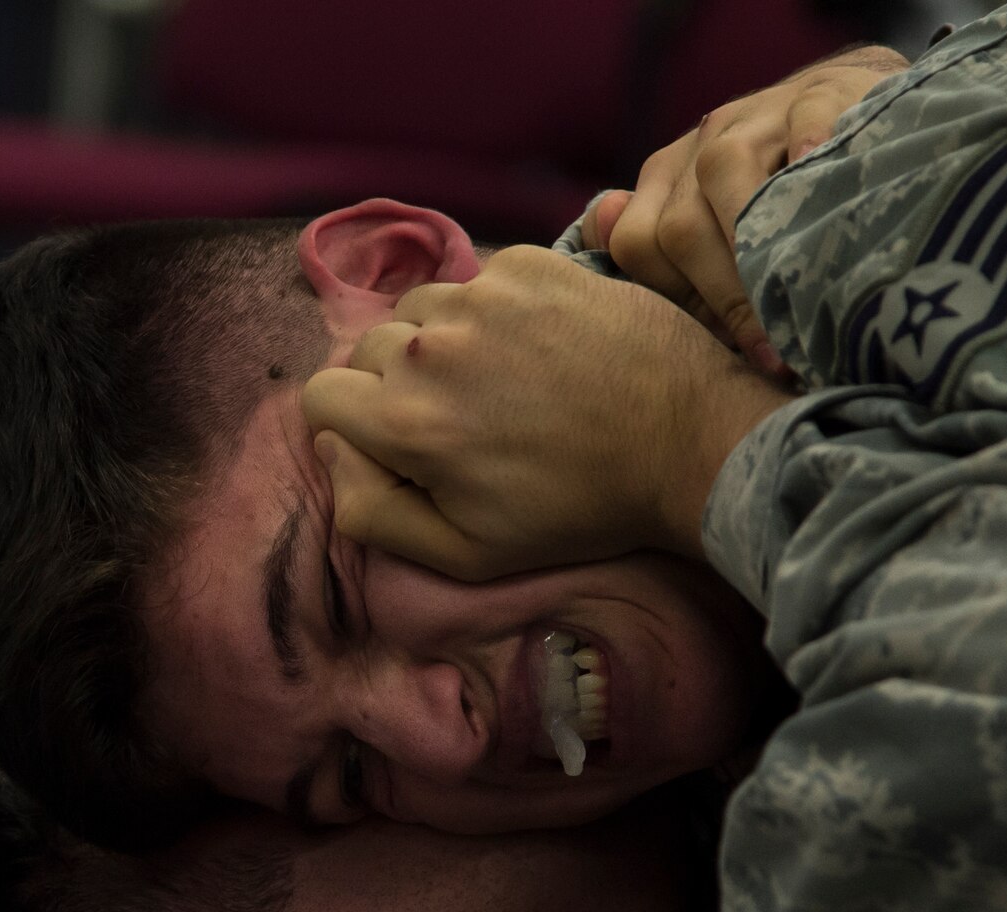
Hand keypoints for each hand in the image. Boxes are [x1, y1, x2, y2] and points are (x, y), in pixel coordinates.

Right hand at [304, 246, 788, 580]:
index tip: (403, 444)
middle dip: (399, 383)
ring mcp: (482, 295)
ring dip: (445, 340)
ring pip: (422, 309)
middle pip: (370, 350)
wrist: (684, 442)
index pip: (322, 398)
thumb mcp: (466, 553)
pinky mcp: (531, 264)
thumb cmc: (578, 510)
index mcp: (404, 420)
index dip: (354, 426)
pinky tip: (543, 349)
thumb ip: (374, 514)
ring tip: (505, 381)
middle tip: (466, 419)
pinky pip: (480, 281)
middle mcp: (430, 345)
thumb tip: (334, 455)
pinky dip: (496, 311)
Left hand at [586, 45, 908, 373]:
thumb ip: (657, 251)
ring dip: (754, 247)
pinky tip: (825, 202)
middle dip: (723, 297)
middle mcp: (703, 144)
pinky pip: (804, 119)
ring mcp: (760, 114)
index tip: (725, 351)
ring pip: (724, 169)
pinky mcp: (821, 92)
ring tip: (794, 304)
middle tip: (770, 354)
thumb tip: (598, 235)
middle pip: (680, 225)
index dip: (680, 305)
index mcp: (669, 181)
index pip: (638, 245)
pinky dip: (808, 156)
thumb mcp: (713, 222)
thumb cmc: (776, 192)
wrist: (844, 110)